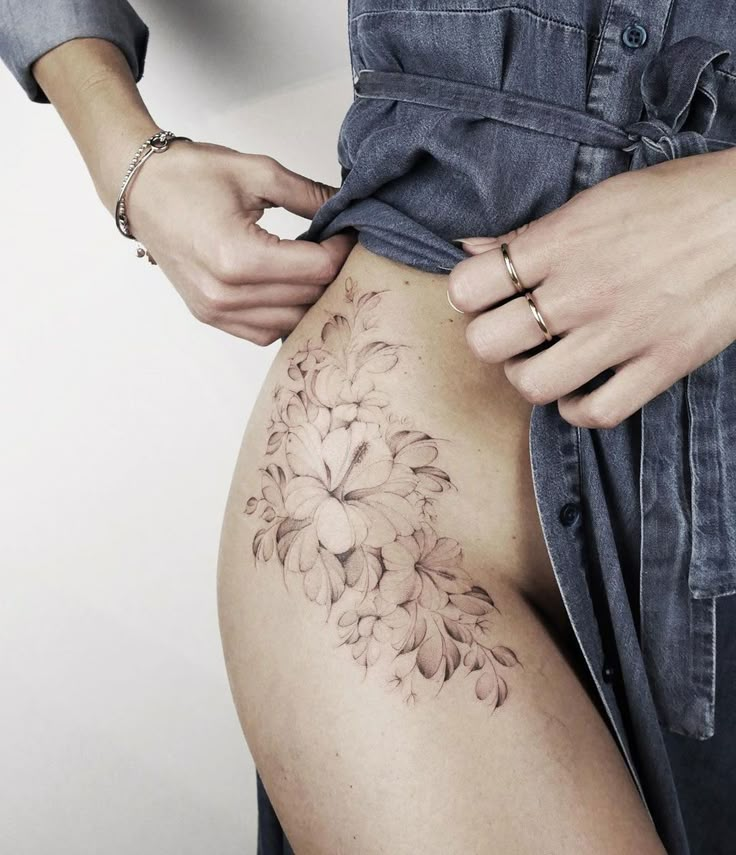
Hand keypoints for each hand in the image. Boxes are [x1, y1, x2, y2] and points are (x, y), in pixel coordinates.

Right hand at [122, 140, 355, 343]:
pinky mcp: (210, 317)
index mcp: (238, 258)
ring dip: (309, 298)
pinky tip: (286, 287)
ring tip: (311, 266)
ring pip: (291, 322)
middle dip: (329, 273)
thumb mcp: (256, 172)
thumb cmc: (189, 176)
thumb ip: (308, 195)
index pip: (316, 269)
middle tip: (335, 247)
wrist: (141, 189)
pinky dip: (283, 315)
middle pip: (308, 298)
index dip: (341, 250)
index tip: (346, 232)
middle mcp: (226, 295)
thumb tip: (346, 207)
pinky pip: (264, 333)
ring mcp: (216, 311)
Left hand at [447, 147, 735, 427]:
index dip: (468, 296)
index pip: (467, 288)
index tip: (487, 297)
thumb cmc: (677, 198)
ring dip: (529, 377)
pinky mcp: (661, 364)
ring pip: (533, 386)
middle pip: (488, 343)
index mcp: (560, 244)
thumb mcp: (595, 200)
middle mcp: (582, 291)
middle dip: (492, 339)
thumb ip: (528, 234)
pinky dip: (580, 409)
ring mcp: (622, 333)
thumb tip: (469, 251)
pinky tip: (583, 389)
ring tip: (546, 361)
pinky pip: (597, 413)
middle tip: (514, 332)